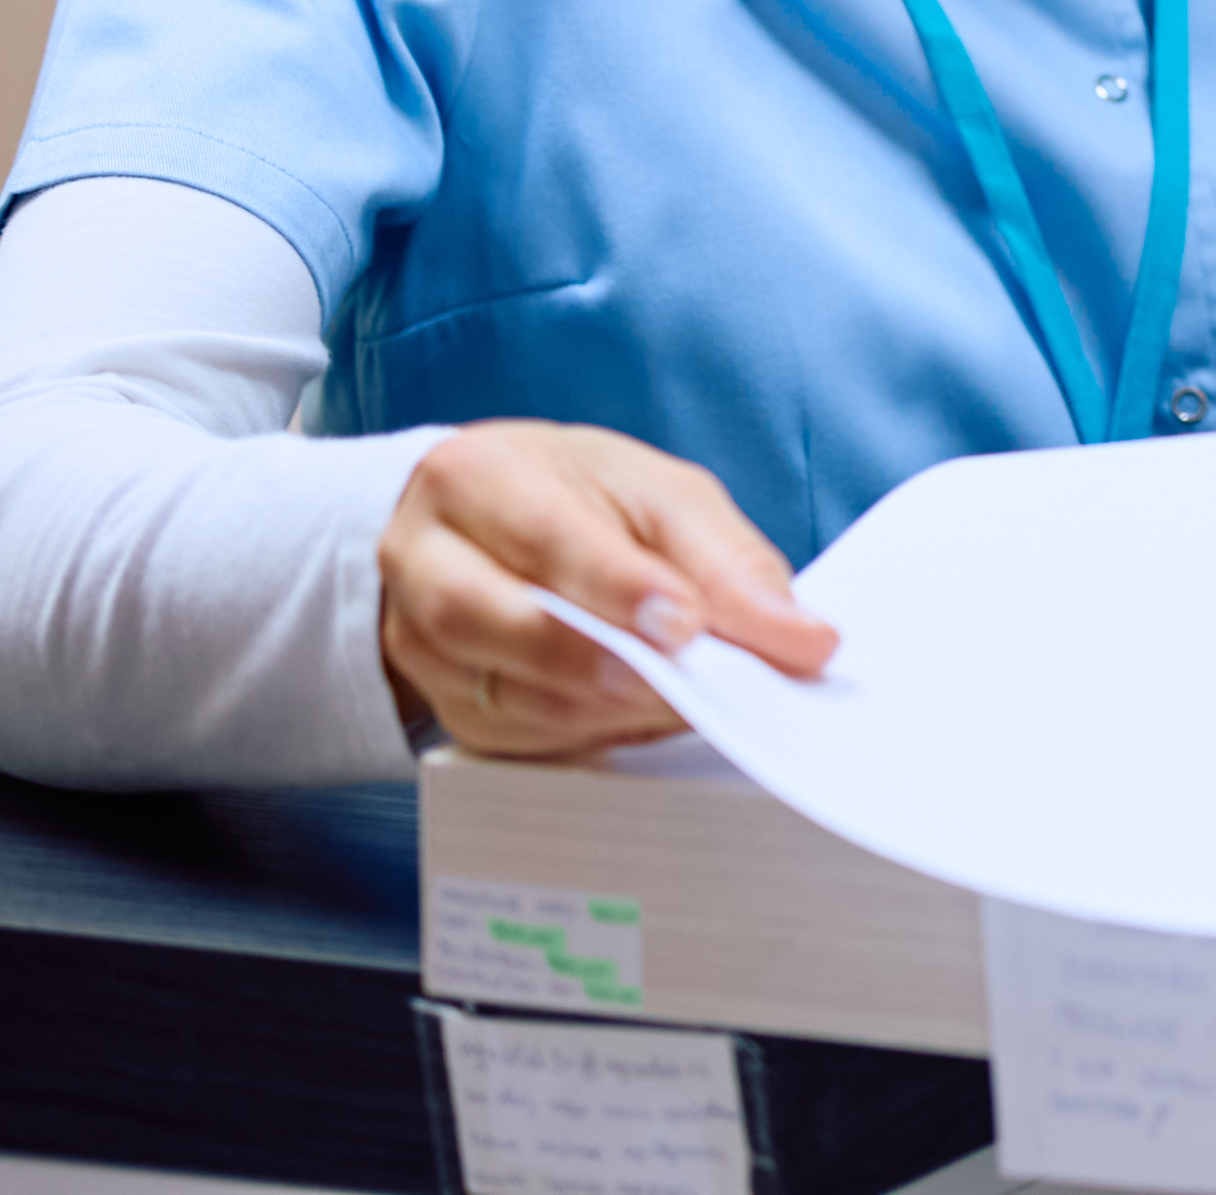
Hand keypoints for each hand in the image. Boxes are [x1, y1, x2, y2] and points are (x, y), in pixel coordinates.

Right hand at [379, 420, 831, 757]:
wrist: (482, 524)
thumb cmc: (578, 497)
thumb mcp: (657, 493)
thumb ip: (724, 559)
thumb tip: (799, 637)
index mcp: (473, 478)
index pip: (542, 535)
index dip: (617, 585)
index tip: (688, 622)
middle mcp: (424, 561)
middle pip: (486, 618)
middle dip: (592, 658)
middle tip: (684, 683)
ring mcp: (416, 644)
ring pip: (500, 693)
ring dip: (606, 707)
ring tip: (692, 704)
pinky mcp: (445, 706)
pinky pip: (517, 737)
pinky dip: (594, 735)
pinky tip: (649, 719)